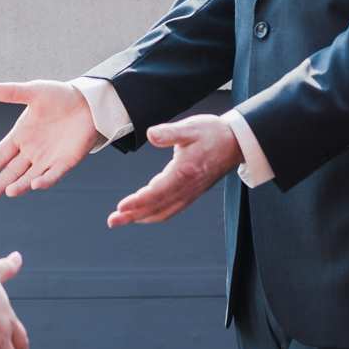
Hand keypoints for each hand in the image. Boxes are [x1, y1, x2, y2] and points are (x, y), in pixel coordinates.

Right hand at [0, 80, 100, 197]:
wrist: (88, 102)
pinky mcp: (64, 163)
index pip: (2, 153)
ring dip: (20, 185)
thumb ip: (12, 92)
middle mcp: (32, 150)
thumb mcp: (35, 92)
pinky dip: (44, 181)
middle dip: (2, 181)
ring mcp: (48, 159)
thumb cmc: (61, 95)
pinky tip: (35, 185)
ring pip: (30, 177)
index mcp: (21, 135)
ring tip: (10, 192)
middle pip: (13, 170)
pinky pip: (53, 175)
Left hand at [106, 114, 241, 227]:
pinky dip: (155, 216)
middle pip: (156, 207)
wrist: (236, 143)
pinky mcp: (191, 194)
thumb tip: (151, 134)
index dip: (138, 202)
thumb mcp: (191, 127)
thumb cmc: (213, 133)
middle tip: (112, 221)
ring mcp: (190, 193)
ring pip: (163, 212)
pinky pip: (171, 210)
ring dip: (141, 219)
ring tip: (122, 220)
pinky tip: (144, 216)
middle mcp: (187, 187)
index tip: (121, 207)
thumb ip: (169, 132)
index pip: (157, 192)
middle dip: (132, 216)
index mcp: (185, 172)